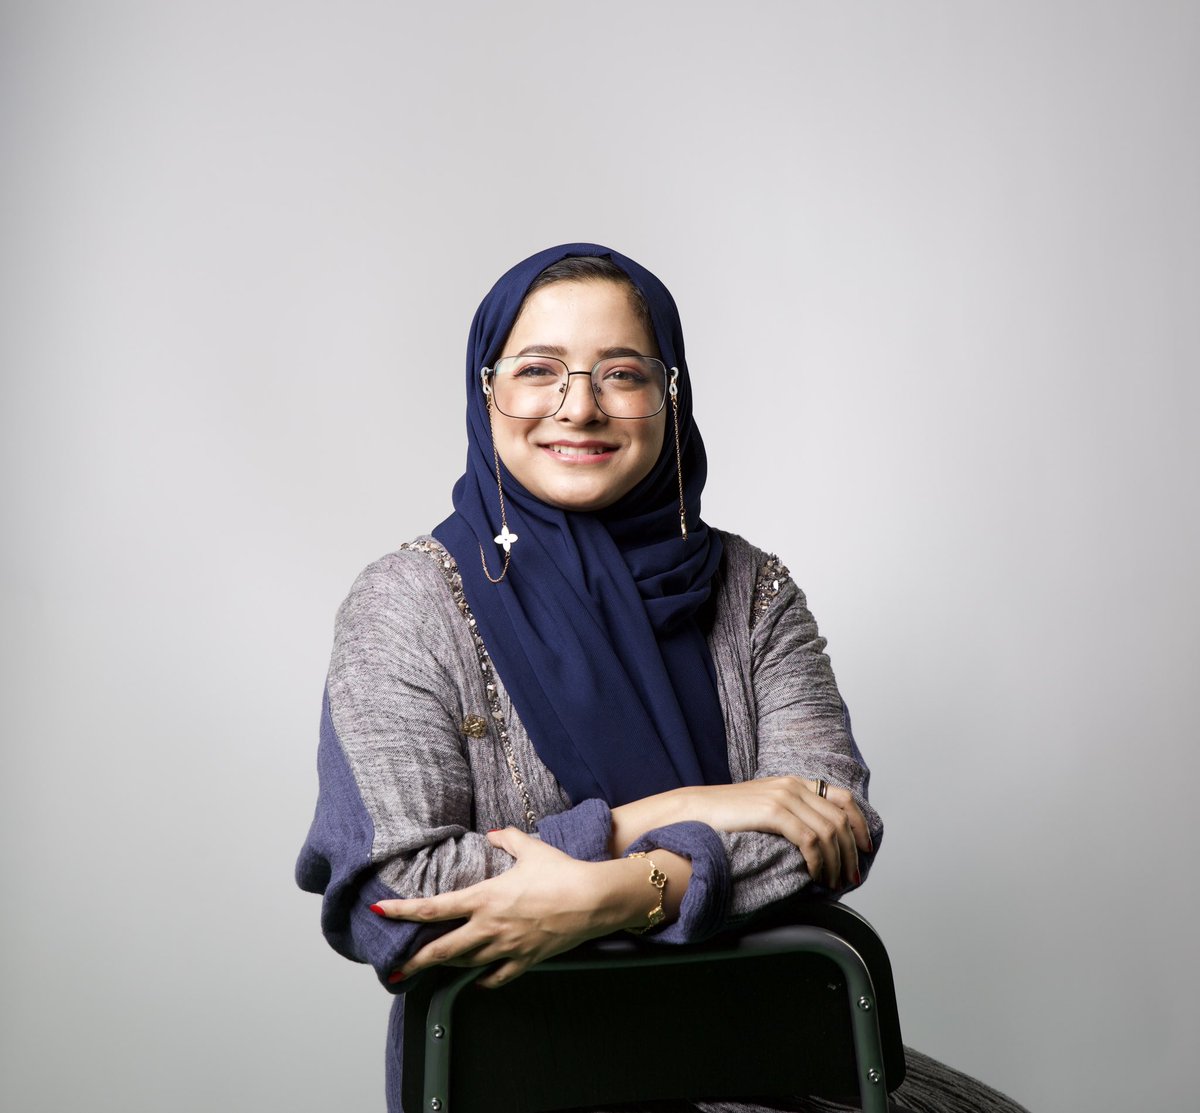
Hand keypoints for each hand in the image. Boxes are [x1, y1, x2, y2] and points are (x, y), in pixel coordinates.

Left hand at [369, 828, 654, 988]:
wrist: (592, 900)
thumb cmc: (561, 872)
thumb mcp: (530, 848)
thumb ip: (507, 839)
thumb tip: (493, 833)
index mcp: (484, 898)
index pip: (433, 908)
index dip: (403, 910)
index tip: (381, 911)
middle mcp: (488, 927)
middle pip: (442, 951)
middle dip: (414, 963)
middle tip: (394, 972)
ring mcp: (506, 947)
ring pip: (466, 964)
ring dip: (448, 968)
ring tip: (433, 971)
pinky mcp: (525, 960)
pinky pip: (497, 977)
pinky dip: (484, 980)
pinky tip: (477, 980)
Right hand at [614, 777, 870, 889]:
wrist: (694, 811)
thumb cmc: (726, 818)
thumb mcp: (764, 810)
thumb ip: (790, 817)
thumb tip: (817, 845)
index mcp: (794, 782)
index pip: (843, 798)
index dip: (859, 824)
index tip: (866, 849)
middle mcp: (793, 785)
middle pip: (839, 819)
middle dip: (850, 852)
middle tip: (850, 878)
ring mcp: (784, 796)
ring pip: (828, 832)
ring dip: (836, 862)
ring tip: (833, 883)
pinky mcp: (773, 811)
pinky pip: (810, 839)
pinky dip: (818, 861)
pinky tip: (814, 875)